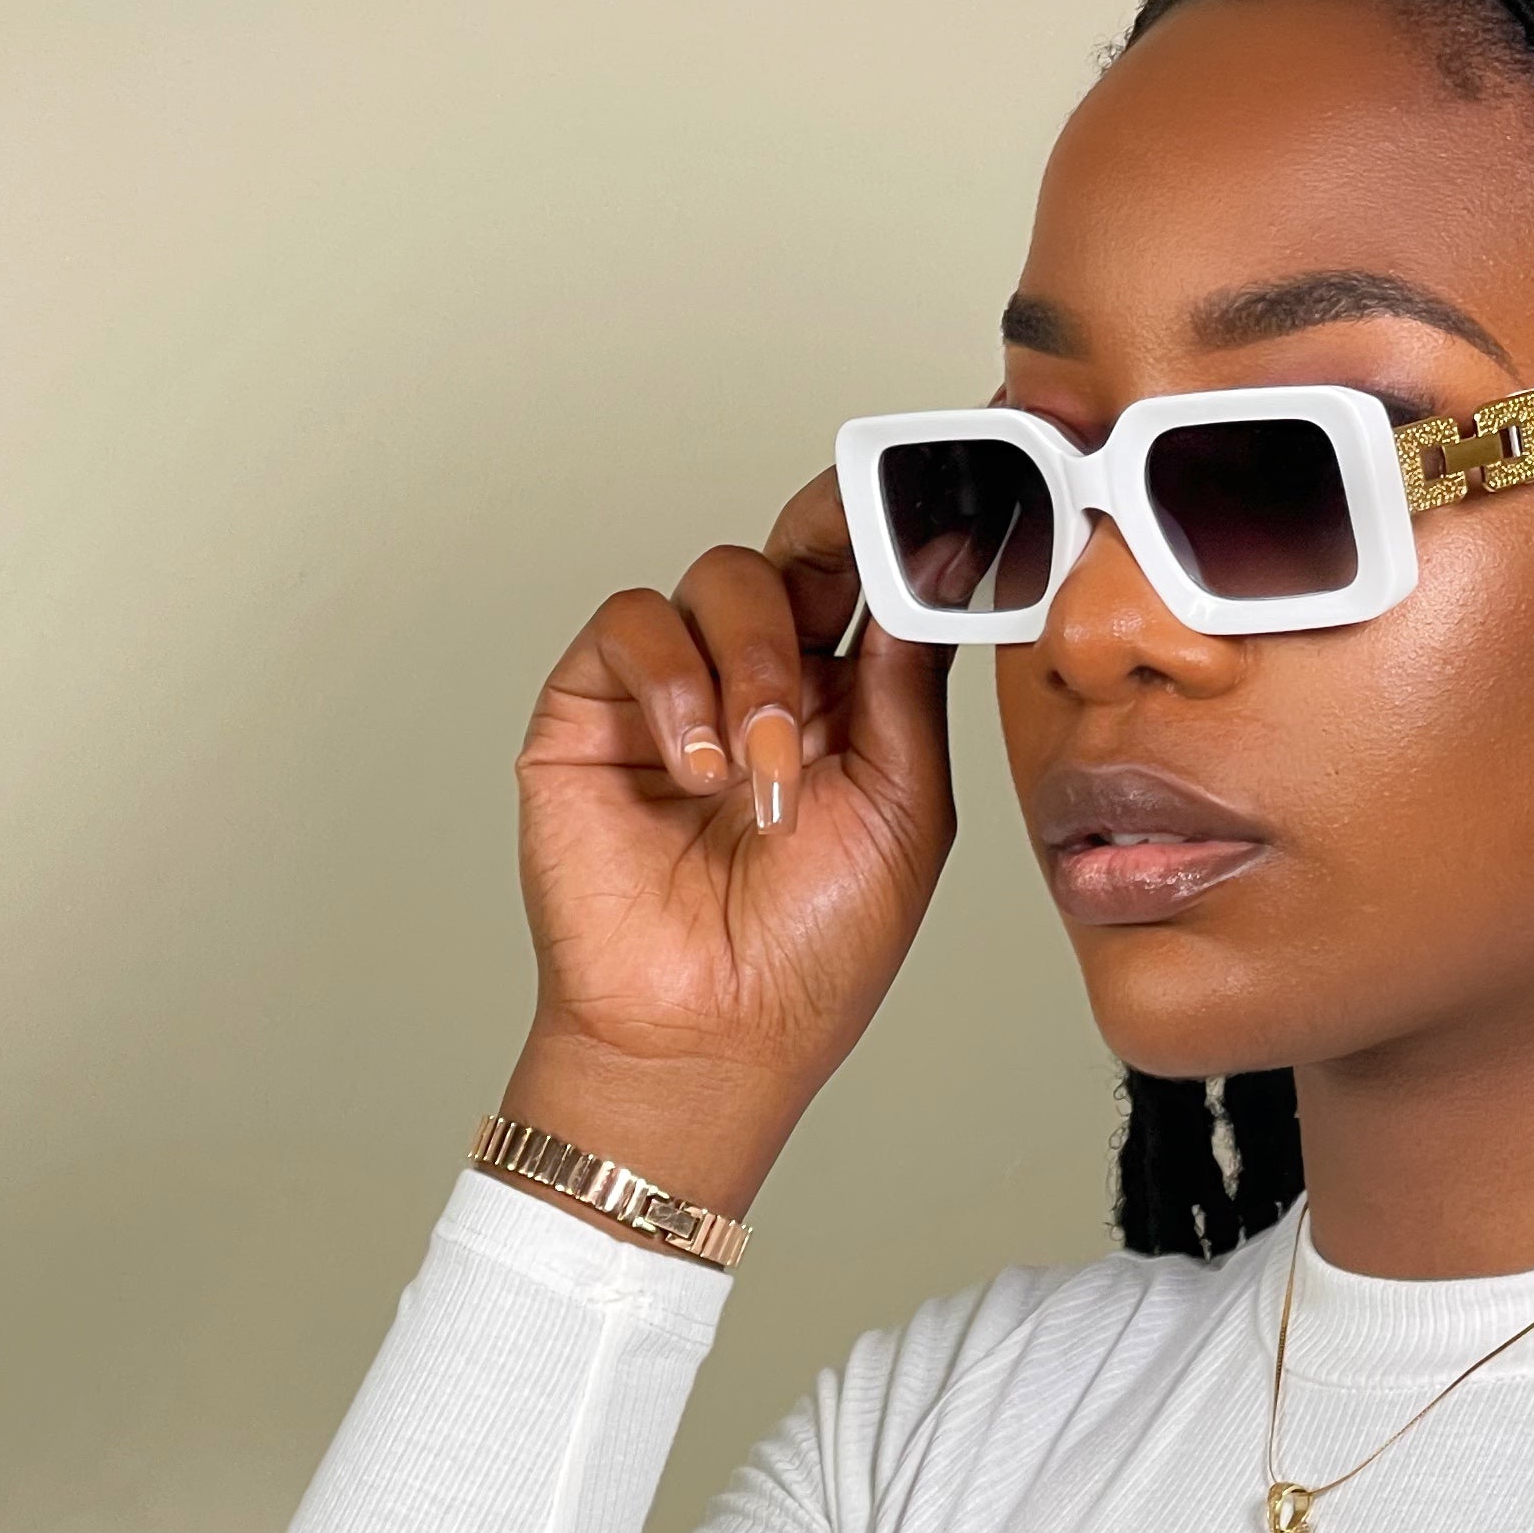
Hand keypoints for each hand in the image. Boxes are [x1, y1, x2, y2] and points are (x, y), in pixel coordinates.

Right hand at [499, 469, 953, 1216]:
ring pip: (721, 578)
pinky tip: (699, 770)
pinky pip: (634, 626)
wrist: (712, 1036)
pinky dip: (674, 684)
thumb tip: (939, 567)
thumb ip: (909, 682)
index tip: (937, 497)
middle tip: (854, 554)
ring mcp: (676, 690)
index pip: (869, 580)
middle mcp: (762, 681)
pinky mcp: (594, 707)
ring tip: (762, 774)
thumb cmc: (810, 954)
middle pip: (795, 550)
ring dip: (753, 667)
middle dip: (832, 539)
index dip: (897, 530)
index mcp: (848, 702)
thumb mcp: (903, 805)